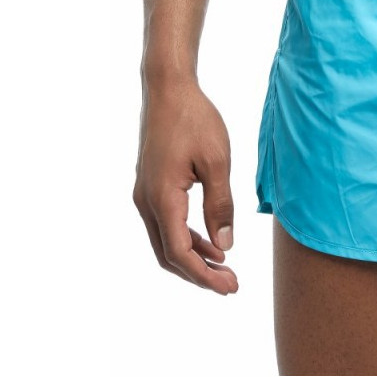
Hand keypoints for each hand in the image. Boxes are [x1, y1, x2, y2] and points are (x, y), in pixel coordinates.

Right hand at [133, 79, 238, 293]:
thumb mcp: (217, 162)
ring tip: (225, 267)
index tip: (230, 286)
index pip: (180, 253)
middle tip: (231, 284)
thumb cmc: (195, 119)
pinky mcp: (150, 186)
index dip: (204, 275)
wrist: (168, 89)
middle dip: (199, 274)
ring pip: (165, 241)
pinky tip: (210, 241)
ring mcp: (144, 195)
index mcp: (162, 198)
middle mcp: (146, 201)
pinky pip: (165, 224)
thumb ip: (221, 205)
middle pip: (168, 255)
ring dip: (193, 258)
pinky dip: (186, 239)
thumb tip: (225, 246)